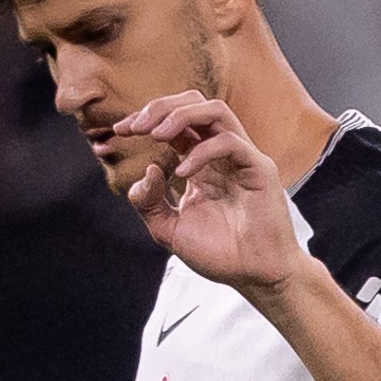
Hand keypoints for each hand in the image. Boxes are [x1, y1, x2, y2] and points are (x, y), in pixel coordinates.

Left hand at [117, 94, 303, 291]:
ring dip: (180, 116)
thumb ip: (148, 202)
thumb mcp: (168, 228)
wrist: (254, 277)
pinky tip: (184, 174)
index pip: (175, 123)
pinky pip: (230, 142)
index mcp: (202, 162)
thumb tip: (149, 169)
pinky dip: (202, 152)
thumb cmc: (220, 254)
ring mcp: (242, 159)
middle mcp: (222, 154)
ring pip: (215, 111)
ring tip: (155, 134)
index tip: (120, 132)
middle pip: (194, 103)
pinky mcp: (259, 170)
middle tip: (136, 127)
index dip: (145, 119)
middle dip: (160, 107)